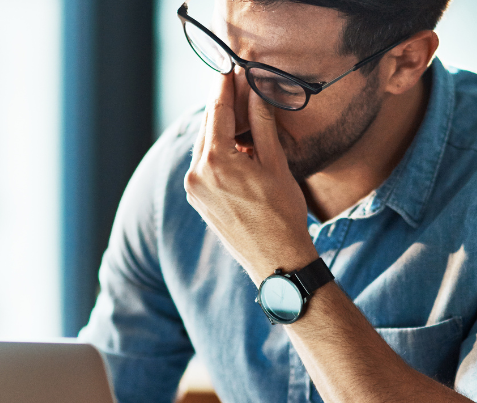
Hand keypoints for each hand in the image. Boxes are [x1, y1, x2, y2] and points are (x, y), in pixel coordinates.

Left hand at [185, 73, 317, 283]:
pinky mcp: (198, 200)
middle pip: (209, 127)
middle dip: (223, 106)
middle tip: (237, 85)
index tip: (229, 67)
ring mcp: (194, 189)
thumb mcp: (275, 164)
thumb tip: (257, 92)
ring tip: (242, 116)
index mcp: (216, 161)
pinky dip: (218, 151)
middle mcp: (197, 174)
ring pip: (205, 146)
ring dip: (222, 129)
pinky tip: (237, 148)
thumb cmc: (282, 214)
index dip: (225, 86)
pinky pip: (204, 165)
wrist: (276, 260)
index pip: (218, 111)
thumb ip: (262, 125)